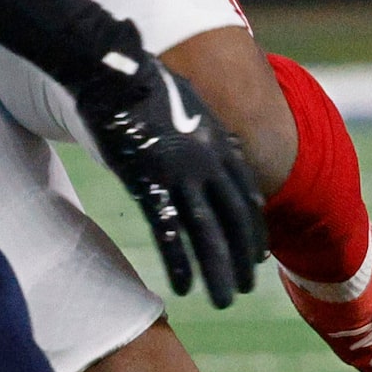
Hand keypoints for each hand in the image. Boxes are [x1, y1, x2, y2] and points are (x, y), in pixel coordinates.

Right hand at [70, 34, 265, 307]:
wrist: (114, 70)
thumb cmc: (141, 79)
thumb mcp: (186, 100)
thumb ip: (198, 127)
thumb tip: (206, 137)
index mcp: (219, 143)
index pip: (246, 197)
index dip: (253, 230)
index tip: (257, 255)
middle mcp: (207, 162)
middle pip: (234, 222)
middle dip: (242, 259)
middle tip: (244, 288)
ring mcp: (180, 174)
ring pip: (208, 234)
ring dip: (219, 272)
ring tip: (223, 301)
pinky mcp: (149, 182)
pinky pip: (170, 232)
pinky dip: (180, 263)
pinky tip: (184, 287)